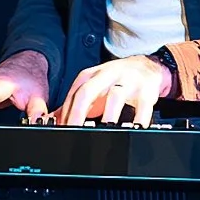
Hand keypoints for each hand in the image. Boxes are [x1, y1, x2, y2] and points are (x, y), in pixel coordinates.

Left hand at [58, 55, 172, 128]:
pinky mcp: (147, 90)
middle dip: (79, 113)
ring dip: (109, 115)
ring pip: (115, 96)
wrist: (145, 66)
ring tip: (104, 131)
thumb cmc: (114, 81)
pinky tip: (133, 130)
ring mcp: (127, 82)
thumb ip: (72, 104)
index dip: (66, 114)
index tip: (62, 130)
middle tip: (74, 133)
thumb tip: (52, 120)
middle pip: (88, 91)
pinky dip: (139, 120)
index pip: (74, 94)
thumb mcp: (92, 88)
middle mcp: (107, 75)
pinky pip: (143, 106)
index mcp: (91, 76)